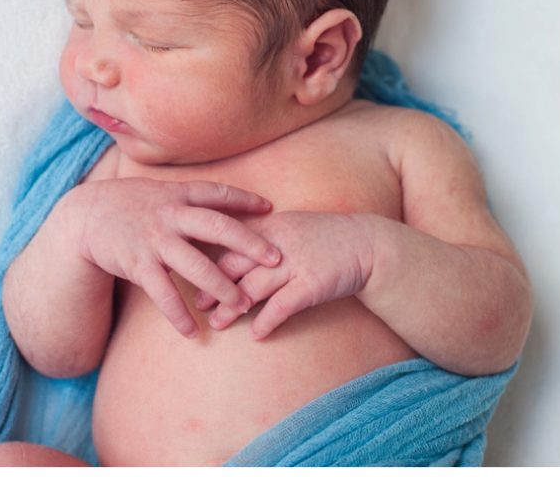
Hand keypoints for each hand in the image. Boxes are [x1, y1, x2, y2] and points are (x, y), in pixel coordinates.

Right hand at [64, 178, 280, 337]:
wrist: (84, 217)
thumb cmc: (129, 205)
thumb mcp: (160, 192)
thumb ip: (190, 200)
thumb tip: (226, 205)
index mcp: (178, 195)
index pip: (217, 194)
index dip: (244, 199)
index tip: (271, 208)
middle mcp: (169, 215)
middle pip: (216, 227)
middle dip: (249, 243)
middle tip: (276, 260)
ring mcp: (154, 240)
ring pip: (195, 265)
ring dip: (222, 287)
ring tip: (243, 305)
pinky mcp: (137, 264)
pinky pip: (163, 293)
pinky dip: (179, 314)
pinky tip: (193, 332)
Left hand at [193, 211, 374, 338]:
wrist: (367, 244)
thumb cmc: (326, 237)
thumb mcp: (291, 226)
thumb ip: (262, 236)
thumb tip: (230, 250)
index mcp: (270, 225)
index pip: (230, 240)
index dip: (208, 257)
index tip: (191, 272)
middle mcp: (278, 243)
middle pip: (235, 264)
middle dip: (212, 286)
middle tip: (198, 304)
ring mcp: (295, 263)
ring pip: (253, 287)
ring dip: (232, 308)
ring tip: (217, 323)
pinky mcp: (311, 284)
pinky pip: (282, 306)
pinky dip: (266, 321)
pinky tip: (255, 334)